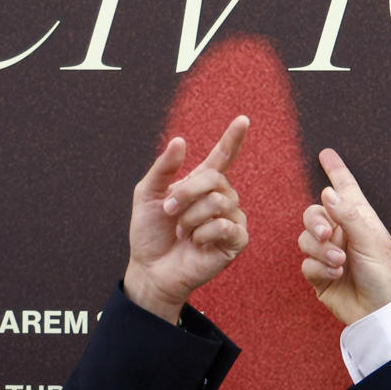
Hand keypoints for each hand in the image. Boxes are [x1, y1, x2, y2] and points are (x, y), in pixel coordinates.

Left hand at [124, 116, 249, 322]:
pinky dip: (202, 234)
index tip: (243, 120)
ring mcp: (231, 219)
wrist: (150, 269)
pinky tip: (196, 243)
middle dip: (186, 193)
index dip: (232, 139)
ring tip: (182, 232)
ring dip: (191, 217)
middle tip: (169, 211)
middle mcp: (221, 198)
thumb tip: (180, 140)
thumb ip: (163, 168)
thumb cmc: (149, 235)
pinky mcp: (236, 241)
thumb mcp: (147, 195)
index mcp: (201, 185)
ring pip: (218, 202)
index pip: (222, 157)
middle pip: (215, 179)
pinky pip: (225, 225)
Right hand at [297, 148, 390, 324]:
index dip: (335, 170)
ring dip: (320, 250)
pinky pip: (305, 263)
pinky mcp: (319, 274)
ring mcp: (328, 253)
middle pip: (313, 214)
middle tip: (326, 234)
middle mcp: (342, 232)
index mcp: (358, 219)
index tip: (326, 153)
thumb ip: (348, 215)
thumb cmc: (384, 274)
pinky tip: (335, 274)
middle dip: (315, 222)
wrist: (379, 312)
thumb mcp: (371, 240)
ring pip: (305, 239)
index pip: (345, 188)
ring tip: (339, 261)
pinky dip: (318, 268)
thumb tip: (328, 191)